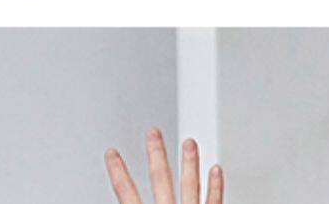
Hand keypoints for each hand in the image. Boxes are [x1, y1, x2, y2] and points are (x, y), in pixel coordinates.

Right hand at [106, 130, 223, 203]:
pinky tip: (216, 170)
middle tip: (153, 132)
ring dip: (189, 162)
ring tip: (190, 142)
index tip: (112, 153)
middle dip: (156, 154)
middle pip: (160, 179)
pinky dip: (216, 187)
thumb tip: (123, 200)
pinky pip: (214, 203)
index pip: (127, 193)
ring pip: (190, 186)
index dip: (118, 171)